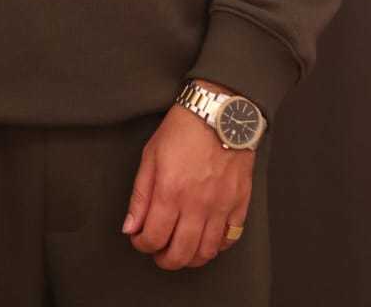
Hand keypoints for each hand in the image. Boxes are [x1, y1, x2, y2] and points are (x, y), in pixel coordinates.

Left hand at [121, 95, 254, 270]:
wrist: (218, 112)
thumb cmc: (183, 129)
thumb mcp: (151, 155)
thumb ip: (140, 195)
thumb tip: (130, 227)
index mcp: (170, 191)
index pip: (153, 238)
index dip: (142, 244)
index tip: (140, 239)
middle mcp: (196, 204)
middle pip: (179, 253)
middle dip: (164, 259)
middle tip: (159, 252)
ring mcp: (220, 206)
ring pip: (206, 252)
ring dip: (190, 258)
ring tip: (181, 249)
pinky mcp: (239, 203)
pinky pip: (230, 239)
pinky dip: (217, 247)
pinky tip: (206, 239)